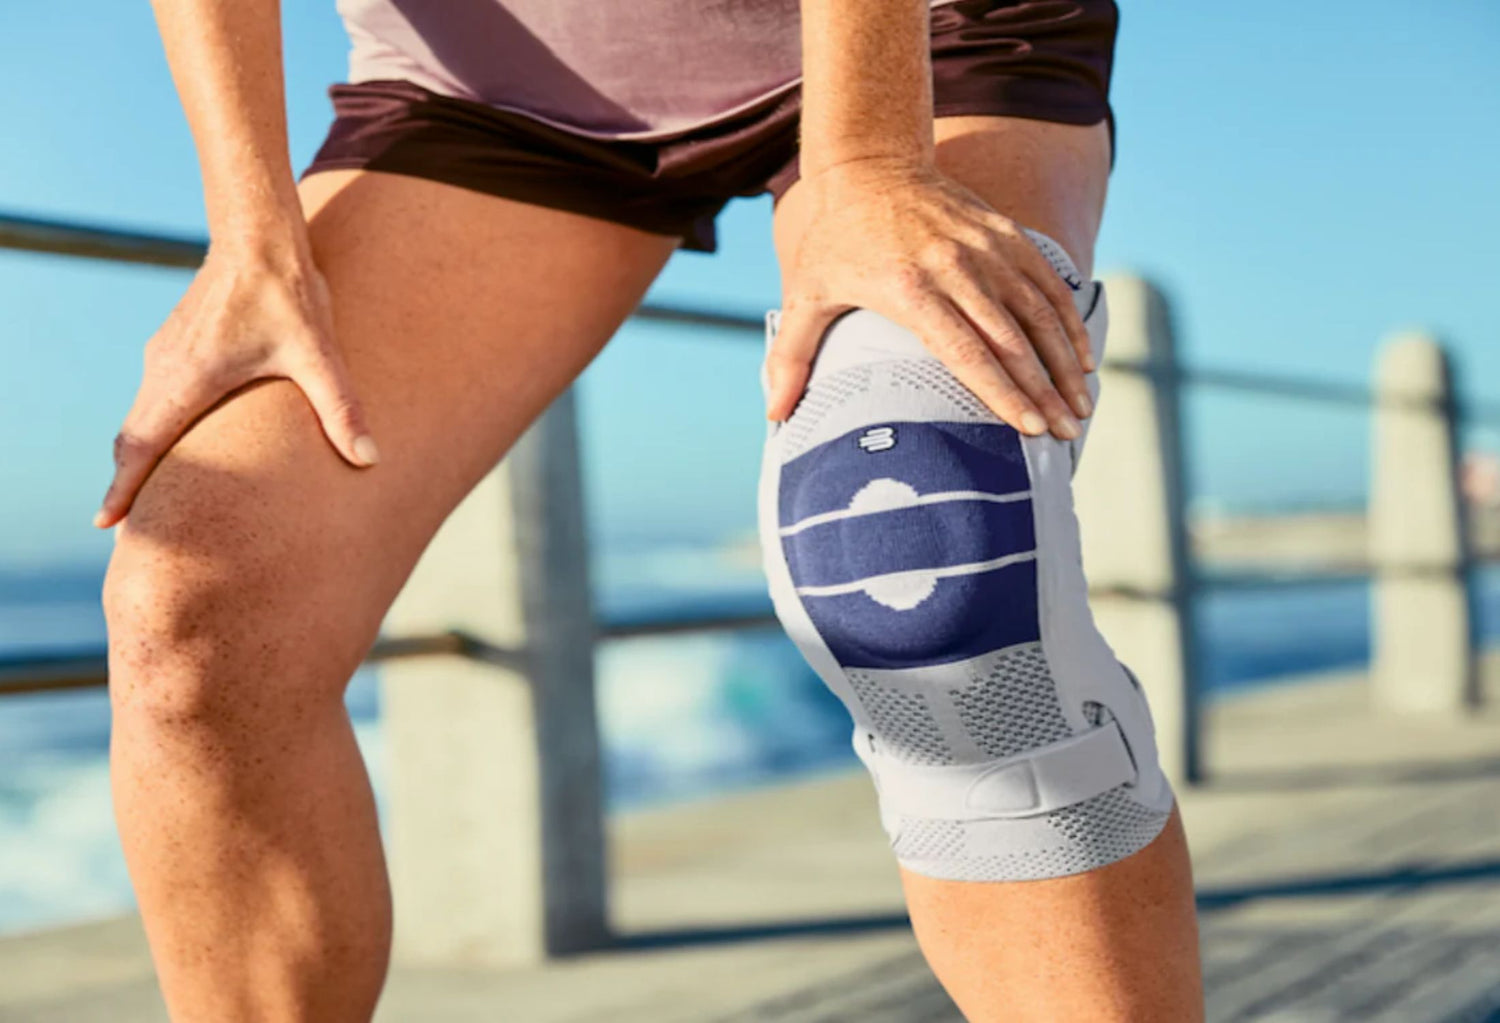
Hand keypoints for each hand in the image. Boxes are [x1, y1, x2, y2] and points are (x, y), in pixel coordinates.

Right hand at [94, 242, 376, 527]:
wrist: (259, 234)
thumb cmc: (289, 294)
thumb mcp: (319, 356)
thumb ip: (341, 410)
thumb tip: (370, 460)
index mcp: (188, 380)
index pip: (143, 447)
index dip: (124, 489)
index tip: (106, 523)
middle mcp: (165, 368)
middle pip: (134, 438)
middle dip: (130, 482)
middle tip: (127, 525)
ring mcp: (166, 353)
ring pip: (142, 415)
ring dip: (142, 453)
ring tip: (147, 492)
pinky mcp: (176, 341)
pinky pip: (154, 394)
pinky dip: (154, 425)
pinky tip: (174, 439)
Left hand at [767, 156, 1095, 439]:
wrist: (869, 163)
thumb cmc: (835, 239)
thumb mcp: (805, 294)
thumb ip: (790, 355)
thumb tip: (772, 414)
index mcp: (909, 287)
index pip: (966, 350)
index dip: (1001, 390)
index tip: (1029, 426)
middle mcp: (955, 266)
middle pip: (1011, 339)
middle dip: (1043, 391)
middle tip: (1065, 434)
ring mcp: (986, 247)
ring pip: (1039, 311)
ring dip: (1065, 362)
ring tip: (1081, 409)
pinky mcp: (1005, 233)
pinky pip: (1047, 282)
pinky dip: (1069, 321)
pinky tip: (1082, 359)